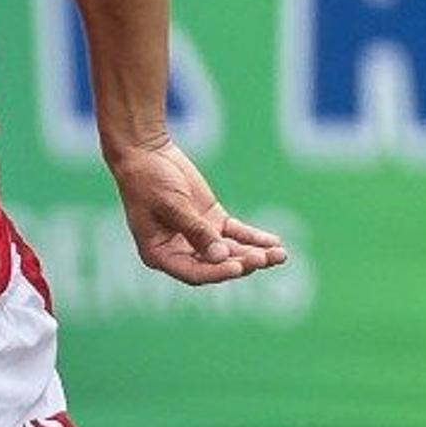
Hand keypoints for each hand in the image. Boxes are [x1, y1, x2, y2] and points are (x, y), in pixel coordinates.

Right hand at [104, 137, 287, 286]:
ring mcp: (199, 237)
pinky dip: (254, 238)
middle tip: (263, 259)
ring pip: (231, 251)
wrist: (146, 154)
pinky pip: (237, 234)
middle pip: (216, 265)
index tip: (238, 267)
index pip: (194, 273)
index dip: (217, 273)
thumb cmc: (148, 181)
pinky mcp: (212, 222)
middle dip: (242, 263)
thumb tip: (222, 255)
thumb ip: (196, 231)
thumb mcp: (172, 205)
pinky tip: (274, 242)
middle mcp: (180, 251)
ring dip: (254, 254)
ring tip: (279, 255)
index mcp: (160, 254)